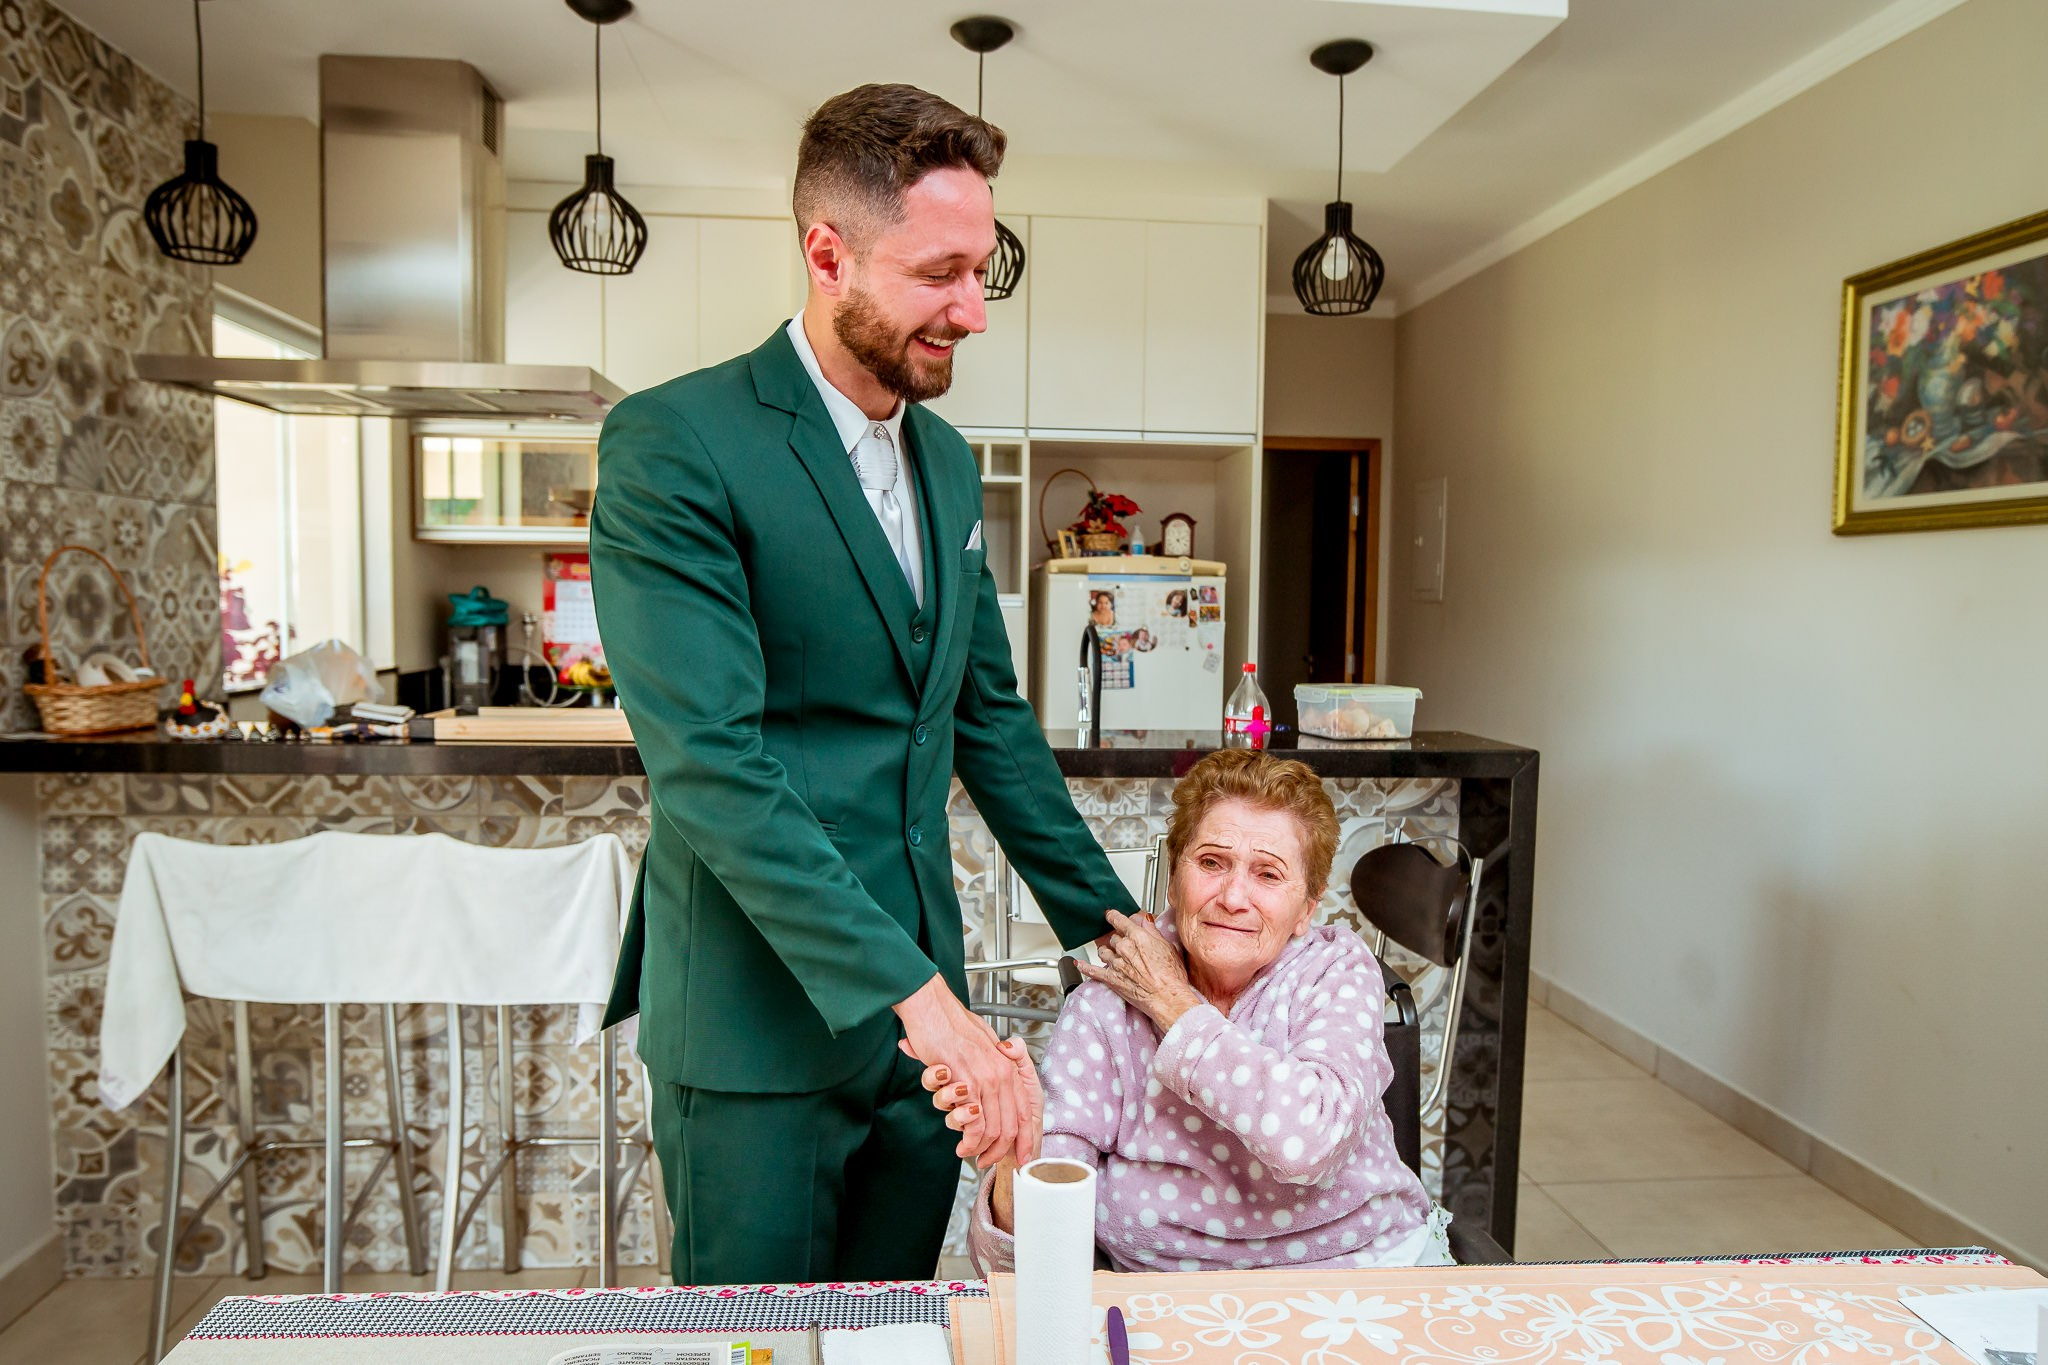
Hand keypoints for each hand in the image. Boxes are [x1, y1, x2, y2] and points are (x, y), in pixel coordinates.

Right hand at [893, 974, 1029, 1167]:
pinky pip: (973, 1122)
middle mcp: (1001, 1073)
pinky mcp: (965, 1083)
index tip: (1021, 1155)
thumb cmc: (951, 1023)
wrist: (933, 1007)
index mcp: (1007, 1065)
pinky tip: (961, 1142)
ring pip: (991, 1128)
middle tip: (987, 1160)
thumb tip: (998, 1069)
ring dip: (980, 1148)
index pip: (1023, 1110)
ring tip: (968, 1153)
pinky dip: (968, 1139)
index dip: (1025, 1137)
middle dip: (1000, 1151)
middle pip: (1010, 1125)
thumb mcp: (982, 1041)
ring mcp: (984, 1078)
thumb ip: (993, 1060)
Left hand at [1077, 910, 1205, 1032]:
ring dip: (1106, 952)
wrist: (1167, 998)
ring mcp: (1116, 964)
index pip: (1119, 920)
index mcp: (1137, 937)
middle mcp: (1124, 948)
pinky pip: (1092, 971)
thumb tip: (1144, 921)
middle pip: (1113, 938)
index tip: (1109, 915)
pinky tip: (1079, 964)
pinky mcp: (1111, 979)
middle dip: (1118, 940)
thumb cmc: (1171, 976)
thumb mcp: (1167, 947)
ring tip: (1112, 955)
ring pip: (1103, 951)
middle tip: (1125, 945)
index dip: (1113, 916)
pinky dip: (1084, 967)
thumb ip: (1152, 932)